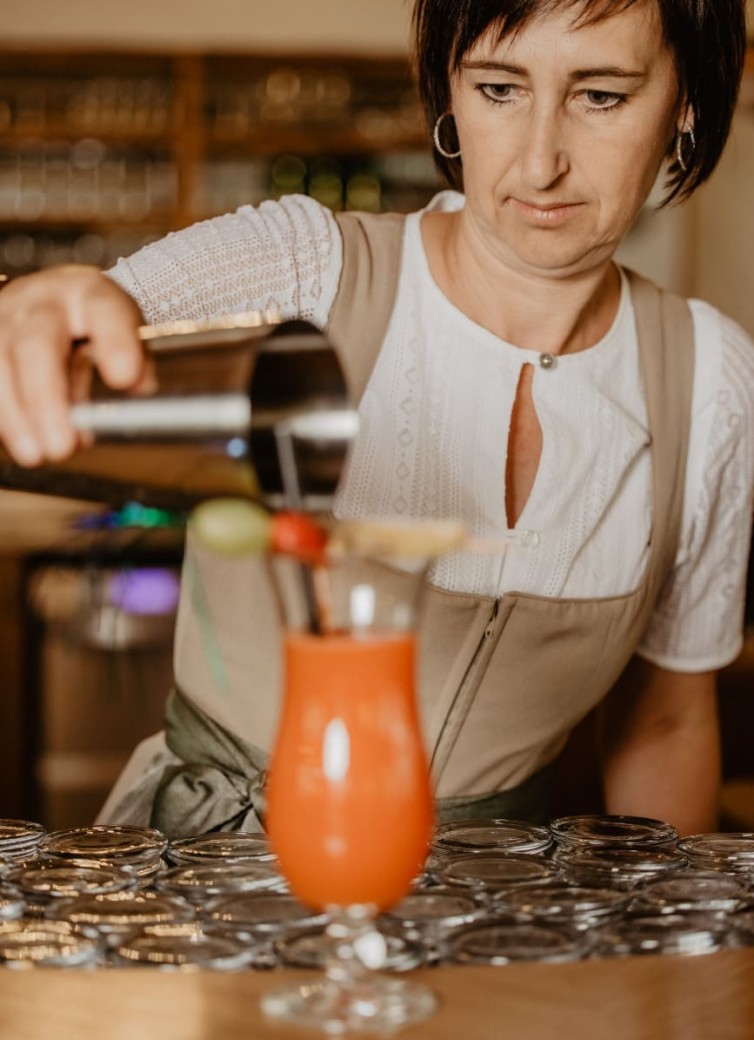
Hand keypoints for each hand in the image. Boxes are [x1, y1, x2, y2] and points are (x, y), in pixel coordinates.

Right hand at [0, 264, 144, 465]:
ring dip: (16, 415)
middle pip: (36, 343)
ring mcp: (4, 318)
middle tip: (63, 445)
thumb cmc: (91, 325)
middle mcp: (42, 301)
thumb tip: (140, 387)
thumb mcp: (122, 334)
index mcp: (89, 294)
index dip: (115, 343)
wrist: (51, 302)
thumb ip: (135, 362)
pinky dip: (1, 414)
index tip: (125, 378)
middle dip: (47, 398)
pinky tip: (20, 440)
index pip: (104, 311)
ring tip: (37, 453)